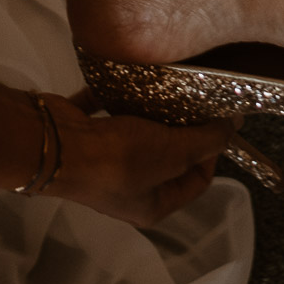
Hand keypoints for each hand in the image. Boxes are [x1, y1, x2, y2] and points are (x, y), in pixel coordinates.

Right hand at [40, 94, 239, 227]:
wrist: (50, 145)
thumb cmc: (114, 160)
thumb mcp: (172, 152)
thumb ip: (205, 140)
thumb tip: (233, 128)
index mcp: (151, 205)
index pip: (197, 181)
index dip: (213, 152)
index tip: (216, 123)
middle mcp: (127, 189)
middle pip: (167, 156)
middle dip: (181, 128)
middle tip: (193, 100)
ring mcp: (102, 162)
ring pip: (137, 133)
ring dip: (149, 110)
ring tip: (165, 86)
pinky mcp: (83, 135)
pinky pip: (105, 111)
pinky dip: (113, 96)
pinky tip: (126, 78)